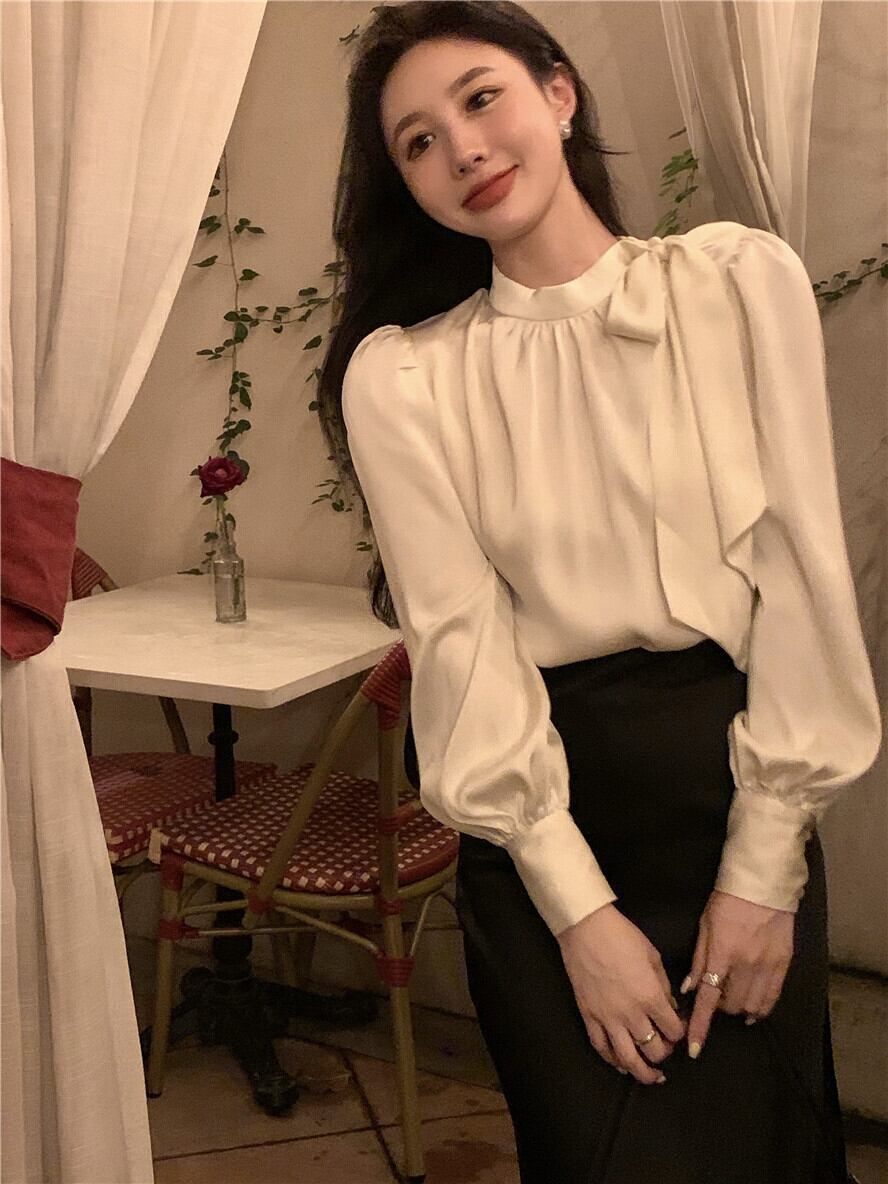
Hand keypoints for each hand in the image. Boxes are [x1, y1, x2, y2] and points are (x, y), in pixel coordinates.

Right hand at [556, 903, 686, 1084]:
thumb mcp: (653, 956)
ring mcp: (607, 1018)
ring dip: (642, 1072)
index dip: (680, 1034)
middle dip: (664, 1053)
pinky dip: (612, 1061)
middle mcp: (630, 1014)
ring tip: (651, 1077)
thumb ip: (664, 986)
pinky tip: (621, 1065)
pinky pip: (601, 1047)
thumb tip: (670, 1006)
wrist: (586, 928)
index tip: (679, 1029)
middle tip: (665, 1047)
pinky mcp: (588, 1016)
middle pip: (654, 1050)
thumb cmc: (622, 936)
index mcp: (650, 997)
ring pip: (627, 1058)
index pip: (674, 1031)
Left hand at [683, 889, 794, 1057]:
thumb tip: (689, 990)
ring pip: (752, 1006)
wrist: (763, 885)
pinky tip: (753, 1010)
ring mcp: (767, 966)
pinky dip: (761, 1009)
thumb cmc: (727, 901)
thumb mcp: (705, 926)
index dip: (701, 1026)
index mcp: (722, 954)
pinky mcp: (784, 964)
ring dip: (738, 1009)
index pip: (708, 999)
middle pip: (730, 1005)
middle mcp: (746, 964)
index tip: (694, 1048)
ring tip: (733, 1001)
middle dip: (719, 1008)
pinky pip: (772, 998)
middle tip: (715, 997)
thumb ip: (699, 960)